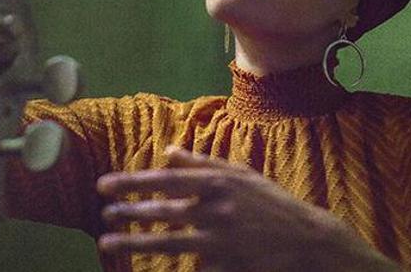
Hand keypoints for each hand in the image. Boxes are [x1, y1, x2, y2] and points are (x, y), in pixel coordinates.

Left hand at [96, 146, 398, 270]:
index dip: (133, 182)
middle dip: (127, 211)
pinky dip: (171, 265)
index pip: (167, 180)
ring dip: (134, 241)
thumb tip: (166, 150)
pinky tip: (147, 266)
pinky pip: (192, 266)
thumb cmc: (271, 203)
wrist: (308, 240)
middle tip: (101, 213)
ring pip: (168, 241)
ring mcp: (221, 240)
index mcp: (220, 182)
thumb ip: (202, 162)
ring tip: (108, 241)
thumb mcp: (240, 175)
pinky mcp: (226, 264)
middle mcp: (217, 210)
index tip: (105, 185)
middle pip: (163, 210)